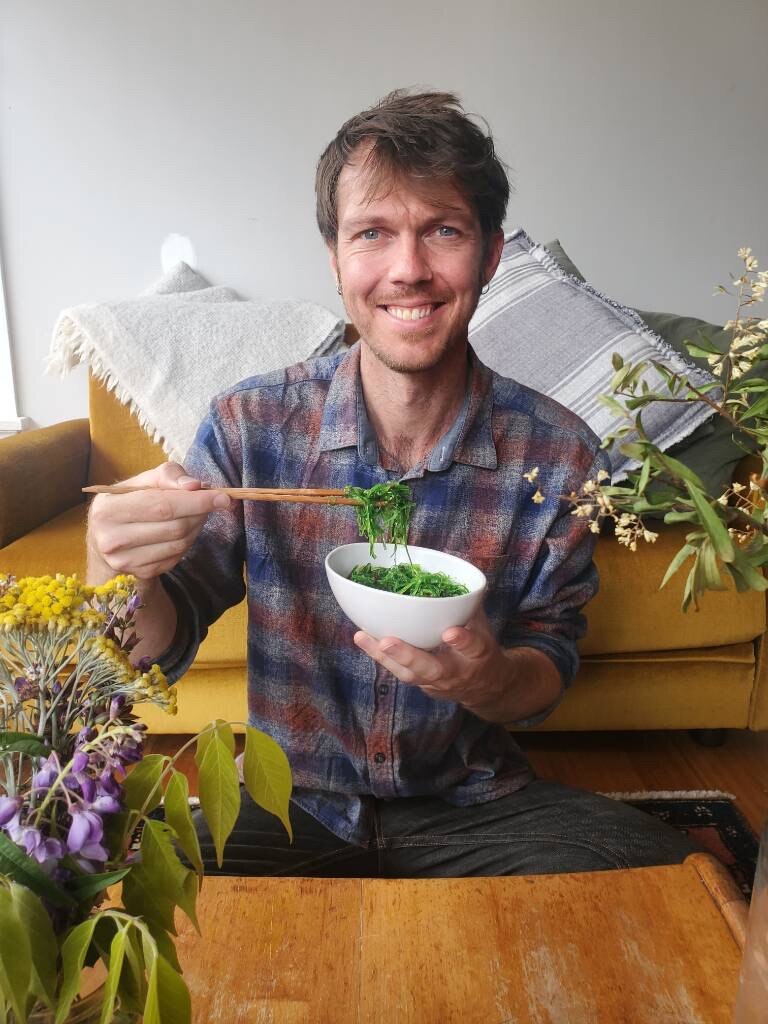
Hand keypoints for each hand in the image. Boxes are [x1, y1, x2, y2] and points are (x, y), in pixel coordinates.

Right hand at [87, 462, 231, 580]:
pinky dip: (186, 543)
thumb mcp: (143, 481)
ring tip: (194, 514)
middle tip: (210, 502)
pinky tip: (182, 531)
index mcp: (108, 509)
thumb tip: (195, 485)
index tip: (222, 497)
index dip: (196, 502)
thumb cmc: (131, 501)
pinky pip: (176, 558)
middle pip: (175, 528)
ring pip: (179, 545)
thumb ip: (169, 475)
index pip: (162, 506)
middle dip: (200, 513)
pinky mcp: (139, 574)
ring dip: (196, 528)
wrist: (108, 537)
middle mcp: (111, 539)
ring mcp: (124, 561)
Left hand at [353, 608, 510, 709]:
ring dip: (384, 656)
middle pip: (432, 668)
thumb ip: (469, 604)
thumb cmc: (480, 648)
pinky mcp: (421, 684)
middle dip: (408, 656)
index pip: (473, 647)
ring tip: (362, 636)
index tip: (450, 632)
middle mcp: (456, 671)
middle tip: (387, 642)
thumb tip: (455, 571)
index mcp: (478, 654)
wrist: (485, 687)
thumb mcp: (483, 626)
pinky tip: (362, 638)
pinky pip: (399, 672)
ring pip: (409, 673)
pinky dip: (380, 656)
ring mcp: (436, 682)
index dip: (462, 641)